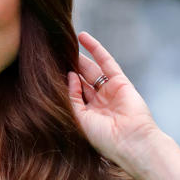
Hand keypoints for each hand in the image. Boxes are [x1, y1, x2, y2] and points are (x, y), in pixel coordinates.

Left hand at [68, 30, 158, 170]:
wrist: (130, 141)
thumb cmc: (103, 138)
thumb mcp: (80, 119)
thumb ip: (72, 98)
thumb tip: (70, 76)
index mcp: (89, 117)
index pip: (74, 95)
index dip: (64, 83)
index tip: (49, 70)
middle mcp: (100, 104)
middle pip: (82, 81)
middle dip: (71, 68)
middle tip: (56, 53)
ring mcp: (111, 92)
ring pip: (92, 70)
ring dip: (80, 58)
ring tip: (66, 43)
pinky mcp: (121, 82)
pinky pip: (106, 62)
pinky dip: (96, 49)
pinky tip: (83, 37)